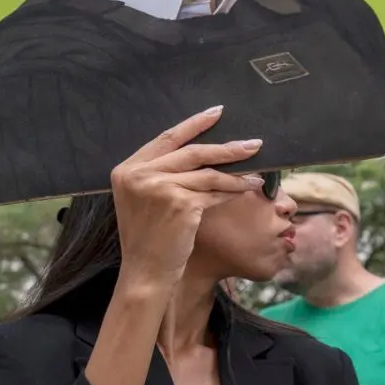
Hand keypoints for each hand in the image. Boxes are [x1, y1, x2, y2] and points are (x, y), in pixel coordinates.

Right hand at [110, 106, 264, 289]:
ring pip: (208, 174)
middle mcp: (139, 175)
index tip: (217, 113)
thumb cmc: (150, 237)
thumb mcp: (145, 198)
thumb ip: (163, 173)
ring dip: (237, 174)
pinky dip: (232, 191)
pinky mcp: (179, 203)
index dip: (194, 124)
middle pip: (193, 152)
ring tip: (256, 175)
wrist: (146, 271)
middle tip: (253, 144)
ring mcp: (159, 188)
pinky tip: (246, 190)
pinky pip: (214, 193)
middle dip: (227, 148)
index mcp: (127, 169)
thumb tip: (204, 151)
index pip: (167, 138)